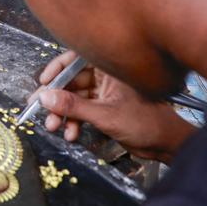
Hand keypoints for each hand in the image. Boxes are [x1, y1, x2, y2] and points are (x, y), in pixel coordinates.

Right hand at [31, 51, 195, 162]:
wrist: (167, 145)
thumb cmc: (147, 123)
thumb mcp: (106, 115)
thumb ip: (74, 106)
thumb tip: (44, 97)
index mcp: (110, 68)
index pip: (76, 59)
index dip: (57, 69)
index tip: (43, 82)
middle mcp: (105, 78)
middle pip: (71, 82)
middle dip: (56, 98)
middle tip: (39, 109)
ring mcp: (104, 94)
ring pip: (74, 99)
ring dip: (62, 113)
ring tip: (54, 126)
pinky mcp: (104, 109)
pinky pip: (81, 111)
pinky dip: (74, 122)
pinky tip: (71, 134)